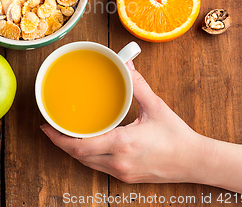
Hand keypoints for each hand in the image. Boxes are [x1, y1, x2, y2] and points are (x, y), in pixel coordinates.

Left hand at [41, 61, 203, 183]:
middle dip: (60, 143)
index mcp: (123, 144)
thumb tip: (126, 64)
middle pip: (79, 157)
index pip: (81, 147)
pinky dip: (87, 156)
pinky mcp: (126, 177)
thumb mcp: (155, 106)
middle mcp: (119, 163)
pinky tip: (85, 144)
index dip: (59, 139)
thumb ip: (137, 84)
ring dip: (73, 150)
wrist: (195, 162)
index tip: (46, 127)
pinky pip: (98, 167)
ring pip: (87, 164)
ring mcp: (122, 173)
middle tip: (49, 127)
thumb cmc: (177, 136)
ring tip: (63, 134)